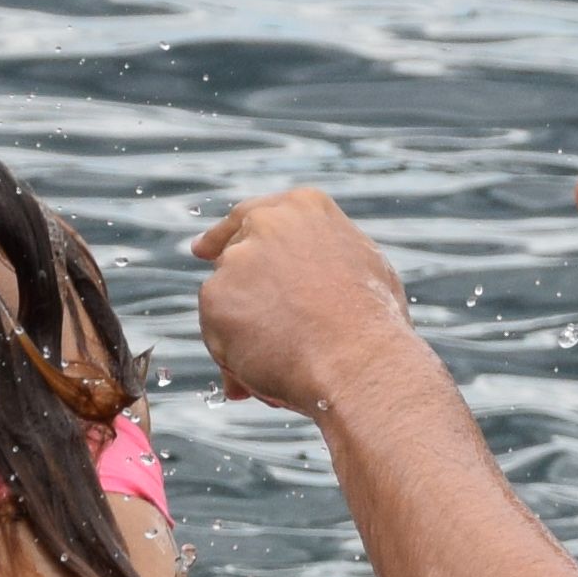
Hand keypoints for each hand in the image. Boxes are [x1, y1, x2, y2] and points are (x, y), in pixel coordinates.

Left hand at [187, 189, 418, 417]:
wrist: (359, 361)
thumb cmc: (372, 325)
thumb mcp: (362, 270)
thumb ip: (323, 260)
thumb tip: (303, 283)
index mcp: (305, 208)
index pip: (255, 214)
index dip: (229, 235)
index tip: (205, 248)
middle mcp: (266, 223)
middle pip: (232, 251)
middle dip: (227, 280)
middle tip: (224, 306)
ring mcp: (238, 258)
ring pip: (224, 297)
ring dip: (241, 330)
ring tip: (283, 361)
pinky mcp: (216, 295)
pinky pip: (215, 331)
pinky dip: (231, 354)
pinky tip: (264, 368)